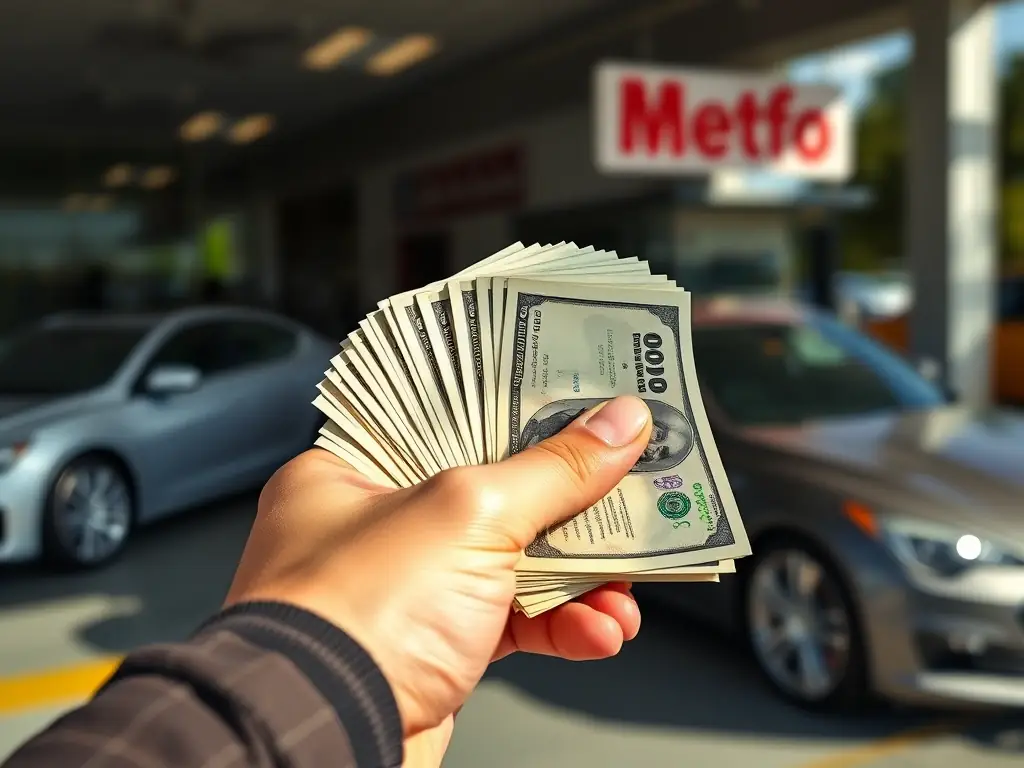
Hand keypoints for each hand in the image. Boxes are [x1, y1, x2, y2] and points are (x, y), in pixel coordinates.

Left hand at [225, 395, 650, 741]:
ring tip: (625, 586)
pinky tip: (600, 630)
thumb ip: (552, 470)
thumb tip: (617, 425)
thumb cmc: (359, 615)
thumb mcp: (469, 516)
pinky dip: (563, 627)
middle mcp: (376, 528)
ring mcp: (407, 593)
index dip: (525, 413)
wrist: (330, 738)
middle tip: (627, 495)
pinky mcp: (438, 649)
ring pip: (514, 565)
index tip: (586, 408)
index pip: (454, 420)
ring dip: (580, 578)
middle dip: (571, 505)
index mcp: (353, 471)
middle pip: (497, 493)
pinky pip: (515, 625)